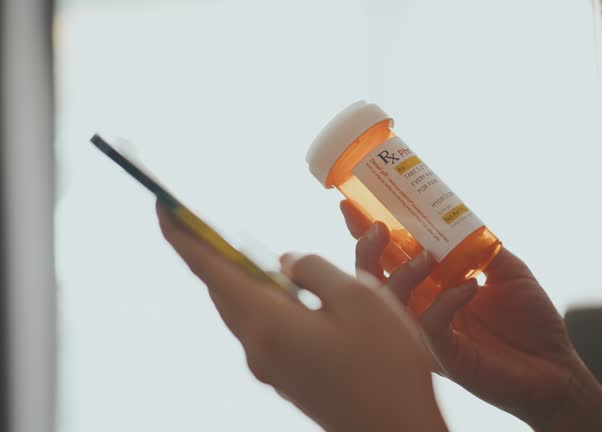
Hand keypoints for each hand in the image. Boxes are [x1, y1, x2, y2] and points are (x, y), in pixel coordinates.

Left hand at [157, 202, 448, 431]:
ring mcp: (271, 367)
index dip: (183, 236)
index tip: (161, 206)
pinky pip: (265, 328)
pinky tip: (286, 292)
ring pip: (244, 310)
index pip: (210, 269)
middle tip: (199, 220)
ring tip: (241, 249)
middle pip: (222, 290)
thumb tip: (286, 263)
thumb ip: (314, 270)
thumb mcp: (359, 298)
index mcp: (266, 323)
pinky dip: (264, 301)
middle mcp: (257, 347)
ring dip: (239, 277)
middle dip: (208, 253)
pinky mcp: (288, 377)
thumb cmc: (384, 366)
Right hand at [341, 201, 601, 430]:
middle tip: (378, 229)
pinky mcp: (444, 357)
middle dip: (367, 252)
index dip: (367, 234)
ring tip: (426, 256)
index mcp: (431, 288)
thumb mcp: (506, 270)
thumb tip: (457, 216)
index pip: (390, 258)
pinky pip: (429, 327)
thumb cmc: (530, 321)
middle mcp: (422, 310)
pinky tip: (469, 287)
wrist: (556, 368)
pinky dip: (445, 302)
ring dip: (402, 275)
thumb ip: (480, 247)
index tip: (351, 205)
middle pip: (373, 281)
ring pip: (390, 306)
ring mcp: (429, 335)